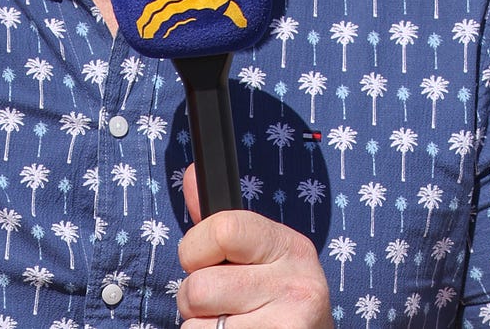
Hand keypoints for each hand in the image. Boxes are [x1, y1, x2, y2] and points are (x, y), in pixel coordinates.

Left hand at [175, 164, 333, 328]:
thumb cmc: (274, 297)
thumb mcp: (256, 254)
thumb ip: (221, 222)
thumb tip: (192, 175)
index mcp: (289, 245)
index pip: (221, 230)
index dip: (195, 250)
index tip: (205, 261)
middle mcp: (297, 282)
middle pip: (199, 287)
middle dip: (194, 299)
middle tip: (220, 303)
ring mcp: (290, 321)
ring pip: (199, 324)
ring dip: (202, 326)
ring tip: (231, 321)